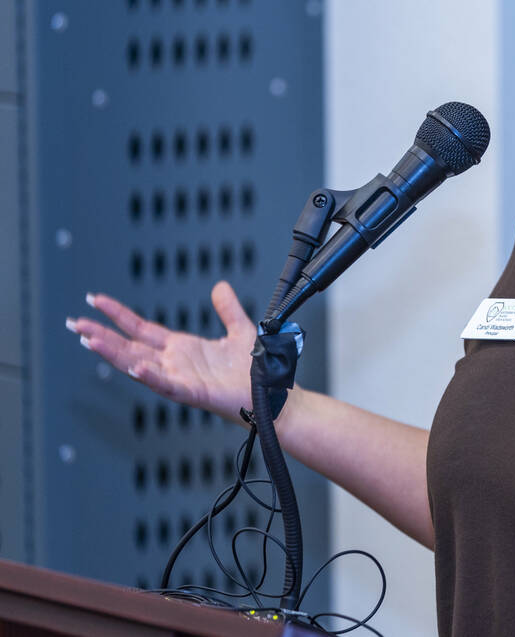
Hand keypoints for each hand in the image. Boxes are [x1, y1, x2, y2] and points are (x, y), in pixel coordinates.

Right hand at [67, 281, 257, 422]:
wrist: (273, 394)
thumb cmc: (256, 370)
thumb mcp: (240, 330)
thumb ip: (228, 310)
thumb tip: (219, 286)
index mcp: (182, 349)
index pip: (141, 329)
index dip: (118, 315)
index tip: (95, 301)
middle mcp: (175, 363)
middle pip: (130, 347)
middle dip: (102, 335)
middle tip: (74, 323)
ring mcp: (182, 379)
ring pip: (139, 365)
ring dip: (115, 354)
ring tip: (90, 340)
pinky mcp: (195, 393)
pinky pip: (168, 386)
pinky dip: (152, 377)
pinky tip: (135, 367)